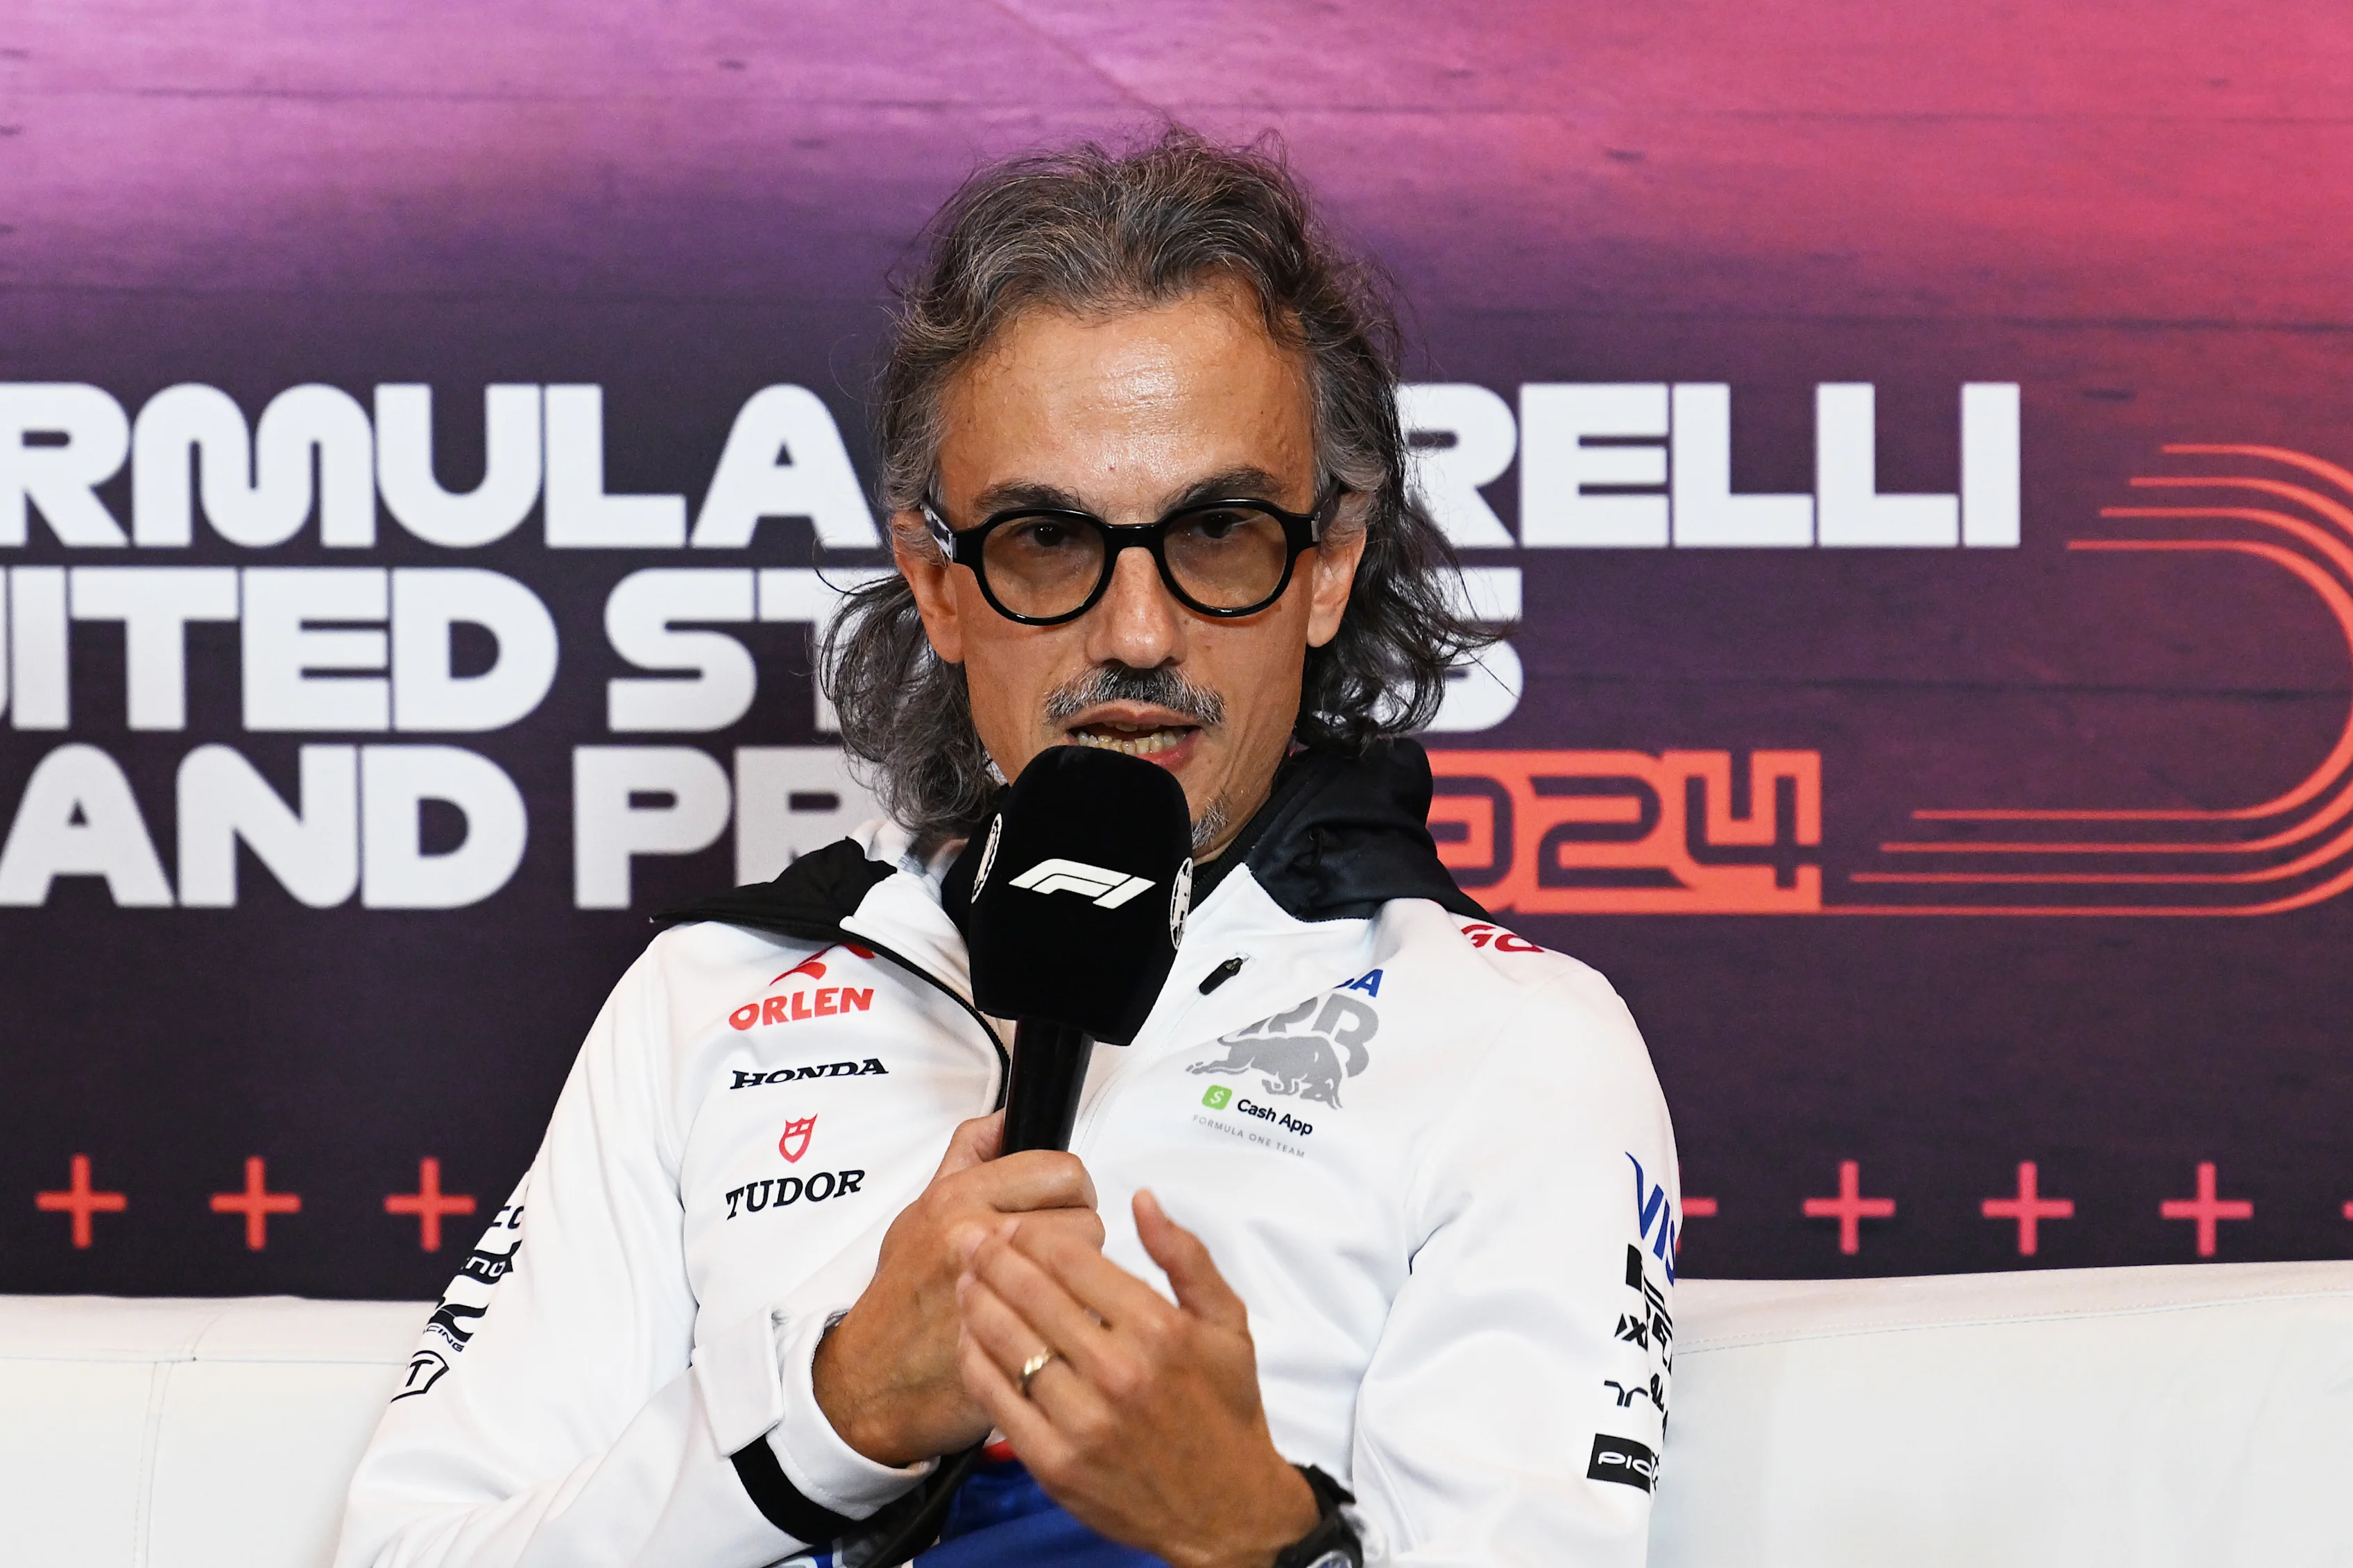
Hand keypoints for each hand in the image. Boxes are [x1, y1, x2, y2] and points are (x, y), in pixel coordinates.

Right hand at [814, 1111, 1103, 1465]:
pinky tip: (1044, 1320)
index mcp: (956, 1198)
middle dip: (1081, 1231)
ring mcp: (999, 1288)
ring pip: (1090, 1263)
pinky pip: (1079, 1310)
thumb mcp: (921, 1211)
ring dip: (1081, 1276)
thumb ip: (968, 1157)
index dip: (1071, 1188)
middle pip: (1086, 1214)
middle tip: (1056, 1251)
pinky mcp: (1019, 1336)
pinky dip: (1072, 1315)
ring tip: (1047, 1286)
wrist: (872, 1379)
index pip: (1060, 1170)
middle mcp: (976, 1236)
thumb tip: (1006, 1118)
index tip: (1062, 1203)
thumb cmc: (900, 1299)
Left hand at [956, 1189, 1319, 1567]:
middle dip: (993, 1257)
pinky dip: (976, 1363)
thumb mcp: (1227, 1321)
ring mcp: (1084, 1421)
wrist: (1225, 1509)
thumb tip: (1143, 1201)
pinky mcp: (1057, 1463)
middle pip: (1032, 1294)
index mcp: (1159, 1330)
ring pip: (1008, 1342)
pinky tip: (970, 1339)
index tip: (1015, 1225)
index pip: (1073, 1262)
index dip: (1033, 1235)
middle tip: (971, 1238)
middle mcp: (1119, 1372)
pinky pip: (999, 1400)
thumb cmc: (1224, 1412)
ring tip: (963, 1279)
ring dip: (978, 1301)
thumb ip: (1185, 1255)